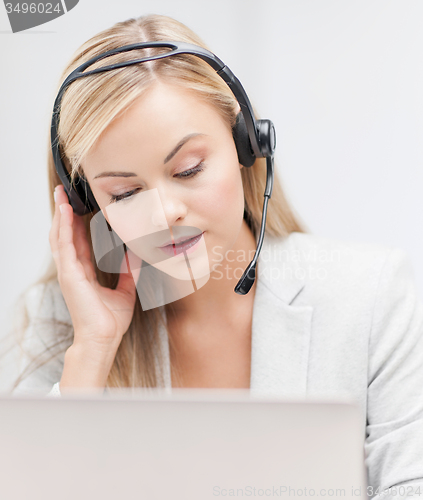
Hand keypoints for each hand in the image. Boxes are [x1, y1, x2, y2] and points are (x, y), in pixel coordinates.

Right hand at [49, 185, 141, 351]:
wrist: (104, 339)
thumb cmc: (111, 321)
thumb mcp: (126, 291)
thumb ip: (130, 273)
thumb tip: (137, 256)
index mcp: (83, 273)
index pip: (78, 242)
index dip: (76, 224)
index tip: (79, 206)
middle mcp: (73, 270)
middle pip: (65, 235)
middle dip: (64, 213)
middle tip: (64, 193)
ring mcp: (68, 271)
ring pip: (60, 236)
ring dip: (60, 214)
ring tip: (61, 195)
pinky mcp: (69, 274)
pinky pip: (64, 244)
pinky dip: (63, 226)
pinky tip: (65, 210)